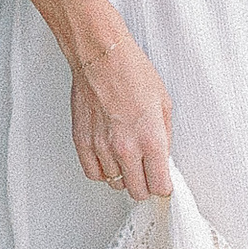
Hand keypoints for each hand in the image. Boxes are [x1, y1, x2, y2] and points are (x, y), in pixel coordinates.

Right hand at [69, 18, 174, 199]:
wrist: (102, 57)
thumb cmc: (132, 72)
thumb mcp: (164, 104)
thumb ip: (165, 137)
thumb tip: (163, 158)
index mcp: (151, 139)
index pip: (160, 186)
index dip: (163, 187)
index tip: (163, 183)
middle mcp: (126, 148)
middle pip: (137, 191)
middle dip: (145, 186)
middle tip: (147, 175)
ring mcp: (102, 147)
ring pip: (115, 184)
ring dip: (123, 175)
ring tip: (127, 157)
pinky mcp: (82, 143)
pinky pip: (94, 174)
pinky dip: (103, 172)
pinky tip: (109, 160)